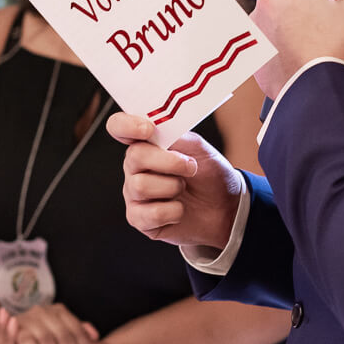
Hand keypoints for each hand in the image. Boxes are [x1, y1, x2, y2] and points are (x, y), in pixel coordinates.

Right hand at [108, 113, 241, 248]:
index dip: (126, 125)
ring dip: (173, 187)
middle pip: (134, 156)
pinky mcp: (139, 219)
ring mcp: (134, 193)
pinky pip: (151, 213)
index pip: (119, 126)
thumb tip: (157, 126)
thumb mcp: (197, 147)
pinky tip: (179, 209)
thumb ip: (175, 133)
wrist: (224, 207)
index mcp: (145, 143)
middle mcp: (134, 167)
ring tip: (183, 189)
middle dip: (169, 162)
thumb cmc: (208, 175)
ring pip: (141, 186)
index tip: (148, 130)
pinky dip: (174, 211)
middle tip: (190, 166)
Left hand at [251, 0, 343, 98]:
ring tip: (307, 39)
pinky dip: (278, 38)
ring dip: (287, 17)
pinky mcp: (249, 43)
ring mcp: (255, 20)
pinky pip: (266, 32)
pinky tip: (294, 52)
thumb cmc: (334, 49)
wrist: (312, 88)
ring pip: (274, 9)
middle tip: (319, 15)